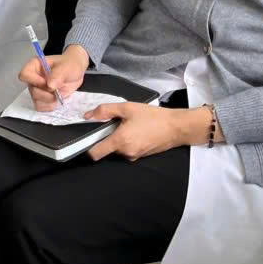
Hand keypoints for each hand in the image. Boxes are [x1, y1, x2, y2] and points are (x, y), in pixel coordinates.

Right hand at [18, 45, 88, 111]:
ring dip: (50, 101)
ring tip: (59, 95)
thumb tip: (50, 85)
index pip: (24, 74)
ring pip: (36, 101)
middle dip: (47, 94)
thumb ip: (58, 74)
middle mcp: (33, 78)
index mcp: (35, 66)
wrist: (74, 72)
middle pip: (32, 91)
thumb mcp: (66, 67)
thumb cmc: (69, 65)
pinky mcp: (42, 99)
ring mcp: (37, 89)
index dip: (34, 81)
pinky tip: (58, 100)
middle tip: (58, 91)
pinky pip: (41, 107)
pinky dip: (50, 106)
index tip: (47, 83)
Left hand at [87, 103, 208, 161]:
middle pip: (106, 148)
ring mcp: (134, 156)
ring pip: (117, 148)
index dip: (87, 147)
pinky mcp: (141, 155)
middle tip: (115, 122)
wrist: (176, 127)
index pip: (95, 153)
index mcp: (120, 142)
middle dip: (107, 136)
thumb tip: (88, 116)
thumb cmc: (153, 117)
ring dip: (118, 138)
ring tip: (128, 124)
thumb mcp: (127, 108)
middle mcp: (126, 153)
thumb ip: (105, 111)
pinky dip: (127, 141)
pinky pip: (127, 149)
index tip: (86, 138)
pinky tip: (136, 130)